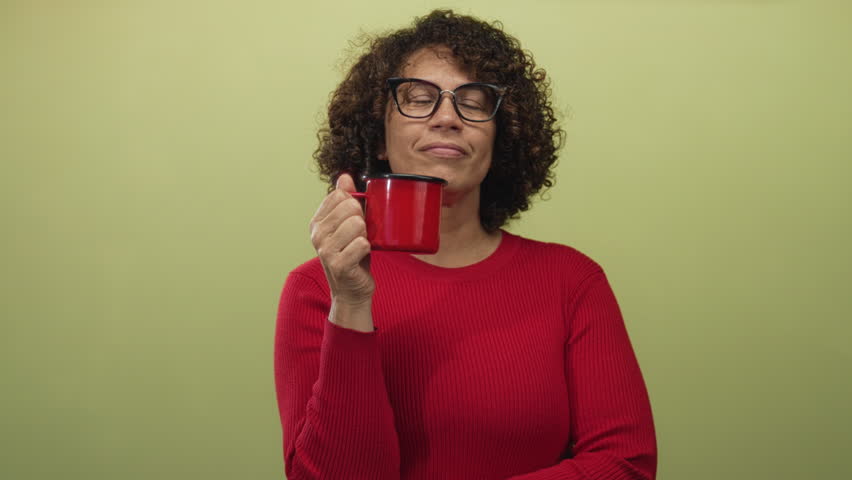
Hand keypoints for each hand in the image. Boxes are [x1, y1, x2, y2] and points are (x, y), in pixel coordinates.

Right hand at [309, 174, 374, 326]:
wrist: (351, 291)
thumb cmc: (352, 256)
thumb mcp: (348, 226)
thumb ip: (346, 201)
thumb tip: (344, 177)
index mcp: (317, 222)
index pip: (339, 195)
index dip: (354, 204)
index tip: (353, 219)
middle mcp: (317, 234)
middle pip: (349, 206)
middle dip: (362, 219)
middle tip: (359, 236)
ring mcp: (325, 250)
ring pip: (357, 224)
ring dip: (366, 235)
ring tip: (360, 246)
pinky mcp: (338, 264)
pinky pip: (362, 243)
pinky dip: (367, 249)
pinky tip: (361, 256)